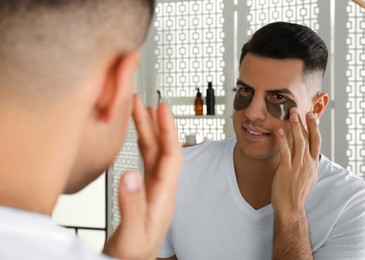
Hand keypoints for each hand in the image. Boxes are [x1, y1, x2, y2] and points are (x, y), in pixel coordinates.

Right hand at [103, 95, 182, 259]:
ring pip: (152, 152)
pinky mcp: (143, 191)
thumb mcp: (132, 232)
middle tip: (142, 102)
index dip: (168, 129)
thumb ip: (131, 204)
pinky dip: (140, 144)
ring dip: (146, 131)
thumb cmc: (133, 255)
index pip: (171, 155)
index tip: (162, 108)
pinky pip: (144, 161)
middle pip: (161, 148)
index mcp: (164, 195)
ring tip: (137, 111)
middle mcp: (161, 188)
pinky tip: (135, 137)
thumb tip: (129, 174)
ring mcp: (153, 189)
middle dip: (153, 123)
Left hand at [271, 108, 320, 216]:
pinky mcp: (286, 170)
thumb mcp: (308, 178)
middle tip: (302, 110)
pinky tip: (279, 131)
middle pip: (310, 139)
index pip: (316, 142)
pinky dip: (283, 140)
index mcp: (313, 165)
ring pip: (299, 142)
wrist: (290, 207)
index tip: (312, 116)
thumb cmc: (296, 193)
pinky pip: (285, 152)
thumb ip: (308, 165)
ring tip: (292, 114)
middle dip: (306, 123)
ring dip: (295, 127)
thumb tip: (309, 156)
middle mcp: (308, 164)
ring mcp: (298, 167)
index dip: (314, 128)